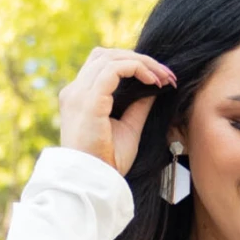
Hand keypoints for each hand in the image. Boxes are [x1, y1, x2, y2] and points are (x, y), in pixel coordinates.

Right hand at [58, 46, 174, 176]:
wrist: (94, 183)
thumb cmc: (108, 163)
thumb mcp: (128, 129)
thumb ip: (139, 106)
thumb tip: (153, 87)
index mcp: (79, 99)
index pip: (102, 66)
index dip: (130, 65)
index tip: (157, 78)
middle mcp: (75, 92)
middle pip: (105, 55)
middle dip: (138, 59)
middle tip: (165, 74)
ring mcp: (79, 94)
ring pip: (110, 57)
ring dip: (141, 62)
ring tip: (162, 76)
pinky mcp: (89, 100)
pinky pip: (114, 69)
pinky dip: (136, 68)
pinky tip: (153, 80)